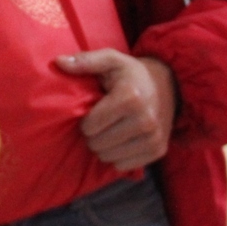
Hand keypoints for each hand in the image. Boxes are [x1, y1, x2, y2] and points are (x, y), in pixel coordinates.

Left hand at [55, 50, 176, 171]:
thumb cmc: (131, 73)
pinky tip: (121, 140)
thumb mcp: (110, 60)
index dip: (85, 120)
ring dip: (104, 147)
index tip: (91, 112)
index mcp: (130, 97)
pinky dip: (117, 156)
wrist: (168, 85)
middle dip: (93, 135)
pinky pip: (124, 166)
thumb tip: (58, 62)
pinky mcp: (159, 151)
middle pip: (98, 143)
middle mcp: (145, 120)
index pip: (91, 125)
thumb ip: (84, 61)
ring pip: (109, 157)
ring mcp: (153, 138)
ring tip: (109, 131)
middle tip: (99, 123)